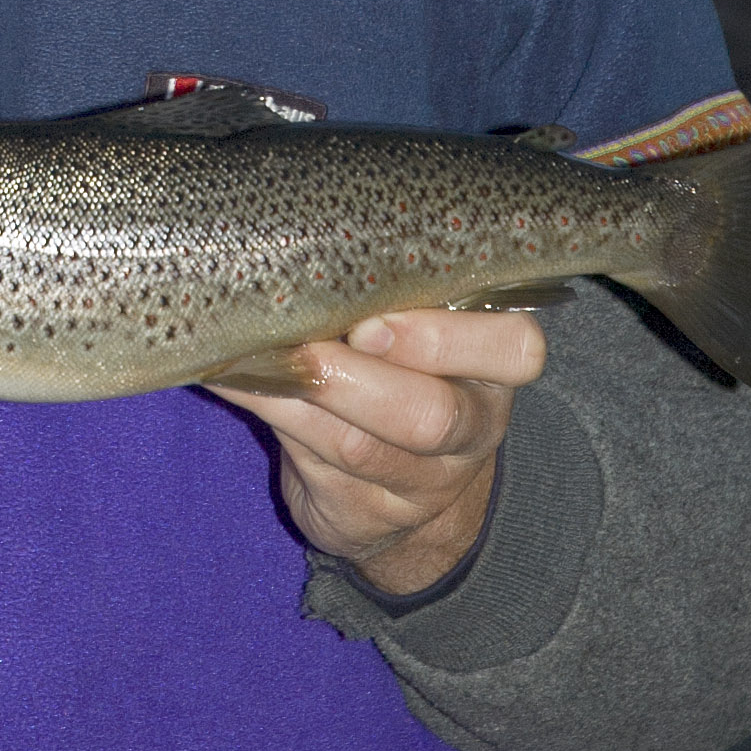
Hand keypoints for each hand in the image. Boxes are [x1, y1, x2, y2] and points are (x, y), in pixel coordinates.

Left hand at [212, 309, 545, 594]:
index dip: (446, 338)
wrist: (399, 489)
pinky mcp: (364, 517)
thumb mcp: (419, 325)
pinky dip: (268, 414)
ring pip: (359, 447)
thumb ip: (392, 290)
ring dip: (297, 396)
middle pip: (430, 416)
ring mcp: (420, 485)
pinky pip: (311, 464)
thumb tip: (310, 234)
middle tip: (310, 350)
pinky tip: (234, 379)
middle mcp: (469, 430)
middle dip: (360, 381)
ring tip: (252, 354)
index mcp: (492, 369)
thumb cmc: (402, 369)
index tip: (373, 323)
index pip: (516, 350)